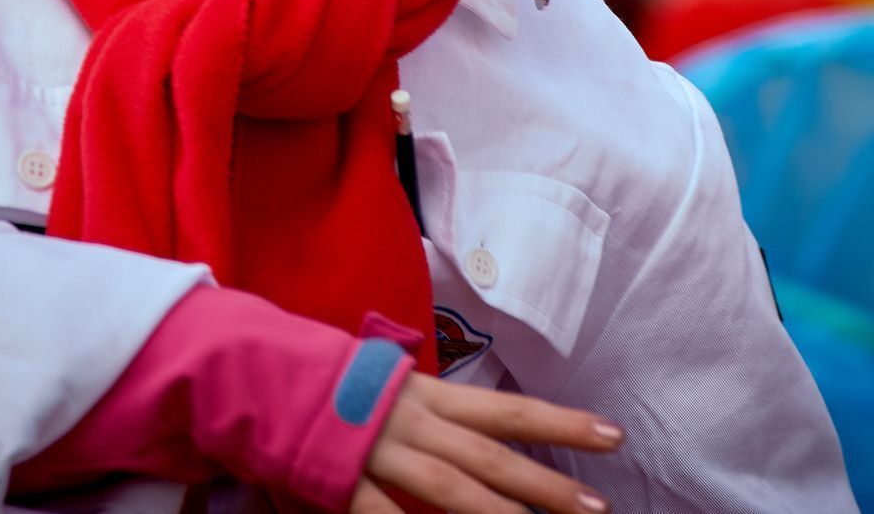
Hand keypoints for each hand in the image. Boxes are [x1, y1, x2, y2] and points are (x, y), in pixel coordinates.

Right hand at [350, 373, 622, 513]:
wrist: (259, 373)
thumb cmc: (331, 387)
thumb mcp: (392, 391)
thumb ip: (435, 417)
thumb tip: (483, 437)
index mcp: (428, 395)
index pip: (507, 410)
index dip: (561, 421)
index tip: (614, 435)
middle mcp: (413, 419)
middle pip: (491, 455)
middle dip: (547, 483)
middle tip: (600, 507)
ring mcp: (377, 450)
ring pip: (449, 487)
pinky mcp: (340, 478)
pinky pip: (381, 513)